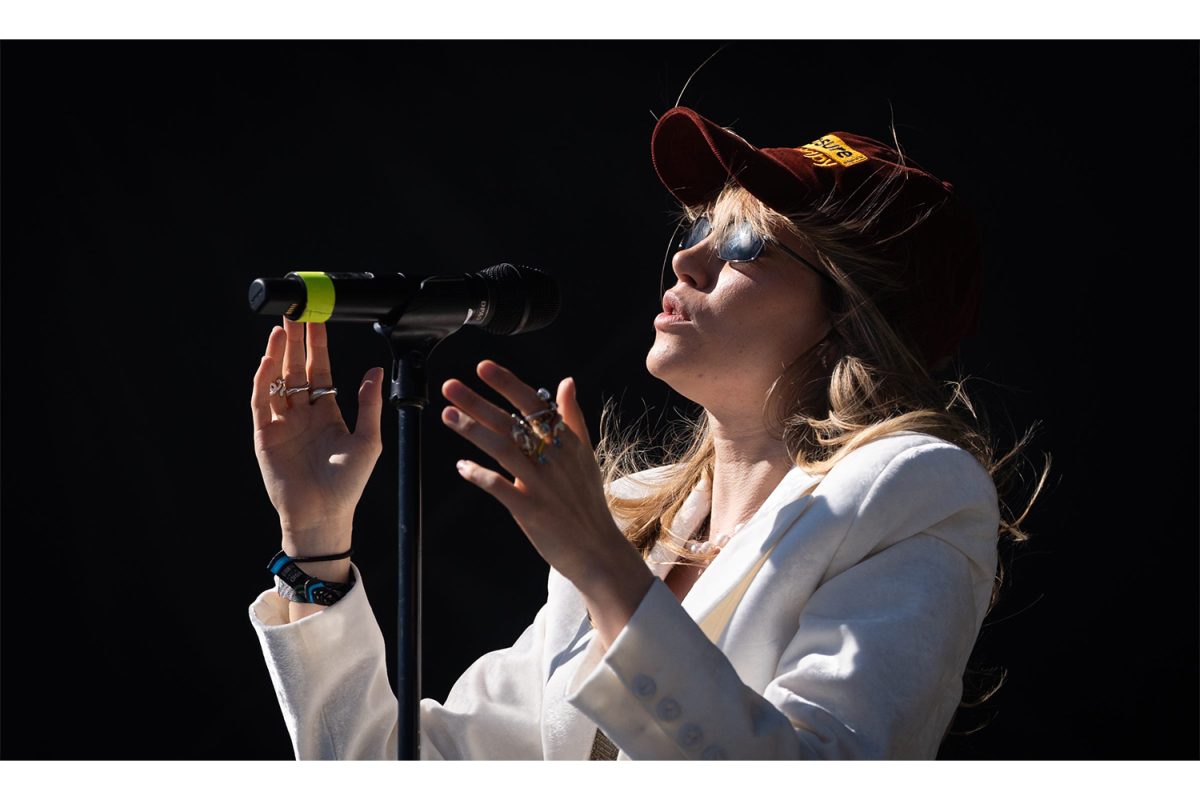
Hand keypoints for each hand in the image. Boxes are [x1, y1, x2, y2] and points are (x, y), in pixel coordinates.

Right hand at [251, 317, 383, 559]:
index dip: (318, 345)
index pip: (319, 370)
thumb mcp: (368, 441)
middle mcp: (302, 414)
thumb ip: (369, 405)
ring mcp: (282, 423)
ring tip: (281, 327)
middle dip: (295, 341)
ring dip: (278, 354)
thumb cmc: (348, 484)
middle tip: (296, 310)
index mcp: (327, 413)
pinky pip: (262, 401)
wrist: (323, 515)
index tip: (317, 319)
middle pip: (296, 368)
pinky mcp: (264, 434)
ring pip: (277, 380)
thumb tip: (374, 369)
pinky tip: (269, 359)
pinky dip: (264, 379)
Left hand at [439, 360, 639, 586]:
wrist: (597, 548)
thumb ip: (572, 417)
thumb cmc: (586, 501)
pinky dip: (480, 475)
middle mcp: (553, 458)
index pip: (534, 403)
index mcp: (566, 442)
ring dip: (473, 431)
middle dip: (478, 402)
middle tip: (450, 386)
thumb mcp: (585, 454)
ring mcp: (542, 484)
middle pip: (511, 423)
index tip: (483, 367)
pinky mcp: (531, 510)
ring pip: (503, 449)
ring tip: (447, 415)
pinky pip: (500, 487)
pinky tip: (462, 466)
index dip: (507, 384)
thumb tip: (566, 382)